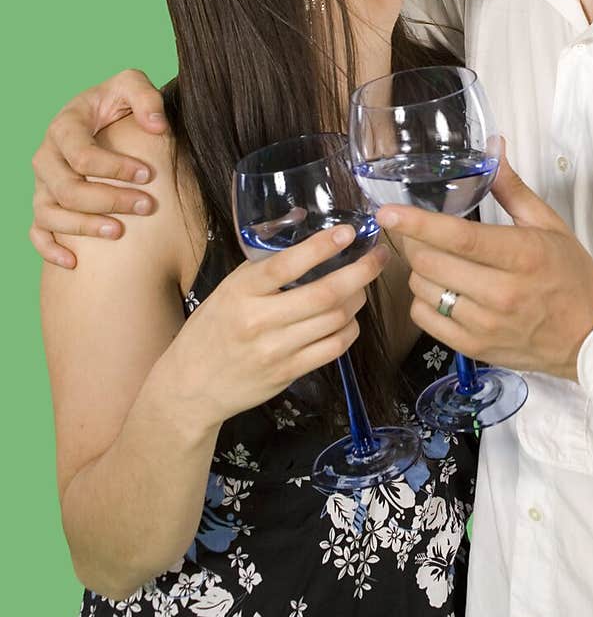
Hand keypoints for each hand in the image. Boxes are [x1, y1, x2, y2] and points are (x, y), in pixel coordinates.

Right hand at [31, 69, 167, 267]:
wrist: (102, 118)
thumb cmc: (117, 102)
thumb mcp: (131, 85)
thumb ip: (145, 97)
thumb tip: (157, 126)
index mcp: (64, 126)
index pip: (82, 154)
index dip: (114, 167)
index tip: (148, 174)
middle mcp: (47, 156)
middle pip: (66, 188)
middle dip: (108, 200)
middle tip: (146, 205)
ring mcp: (42, 184)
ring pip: (50, 214)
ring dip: (84, 227)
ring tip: (119, 232)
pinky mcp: (44, 204)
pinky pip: (37, 233)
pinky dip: (50, 249)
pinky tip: (75, 262)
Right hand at [166, 225, 388, 430]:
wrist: (191, 386)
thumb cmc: (212, 329)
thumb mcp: (229, 290)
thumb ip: (264, 268)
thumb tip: (305, 230)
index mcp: (241, 291)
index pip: (286, 264)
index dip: (321, 247)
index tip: (348, 232)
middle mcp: (259, 320)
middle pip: (324, 294)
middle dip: (360, 272)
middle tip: (377, 257)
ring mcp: (275, 350)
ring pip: (335, 320)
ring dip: (357, 300)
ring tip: (361, 286)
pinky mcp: (288, 373)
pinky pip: (332, 349)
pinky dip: (349, 330)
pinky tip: (349, 319)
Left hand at [378, 148, 592, 380]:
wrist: (591, 336)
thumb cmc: (570, 275)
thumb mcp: (548, 224)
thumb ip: (512, 187)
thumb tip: (493, 147)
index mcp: (522, 255)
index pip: (459, 237)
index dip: (417, 223)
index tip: (388, 211)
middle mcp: (502, 293)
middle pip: (431, 262)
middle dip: (413, 241)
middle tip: (416, 231)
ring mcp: (486, 324)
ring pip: (423, 290)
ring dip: (420, 270)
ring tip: (438, 260)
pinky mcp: (475, 348)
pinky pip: (424, 319)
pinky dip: (423, 299)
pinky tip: (441, 288)